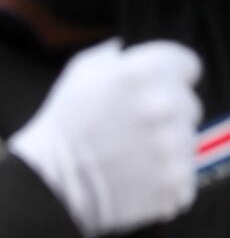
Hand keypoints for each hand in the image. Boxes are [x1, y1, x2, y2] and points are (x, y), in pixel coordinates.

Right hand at [10, 38, 201, 237]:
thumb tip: (123, 50)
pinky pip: (183, 178)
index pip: (187, 66)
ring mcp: (172, 147)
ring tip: (130, 160)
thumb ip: (110, 56)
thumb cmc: (62, 129)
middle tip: (132, 133)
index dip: (168, 80)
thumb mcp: (79, 75)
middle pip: (189, 106)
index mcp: (144, 72)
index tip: (149, 96)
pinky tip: (136, 181)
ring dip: (165, 151)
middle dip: (165, 118)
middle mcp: (164, 105)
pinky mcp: (175, 182)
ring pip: (186, 143)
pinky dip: (164, 183)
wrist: (49, 187)